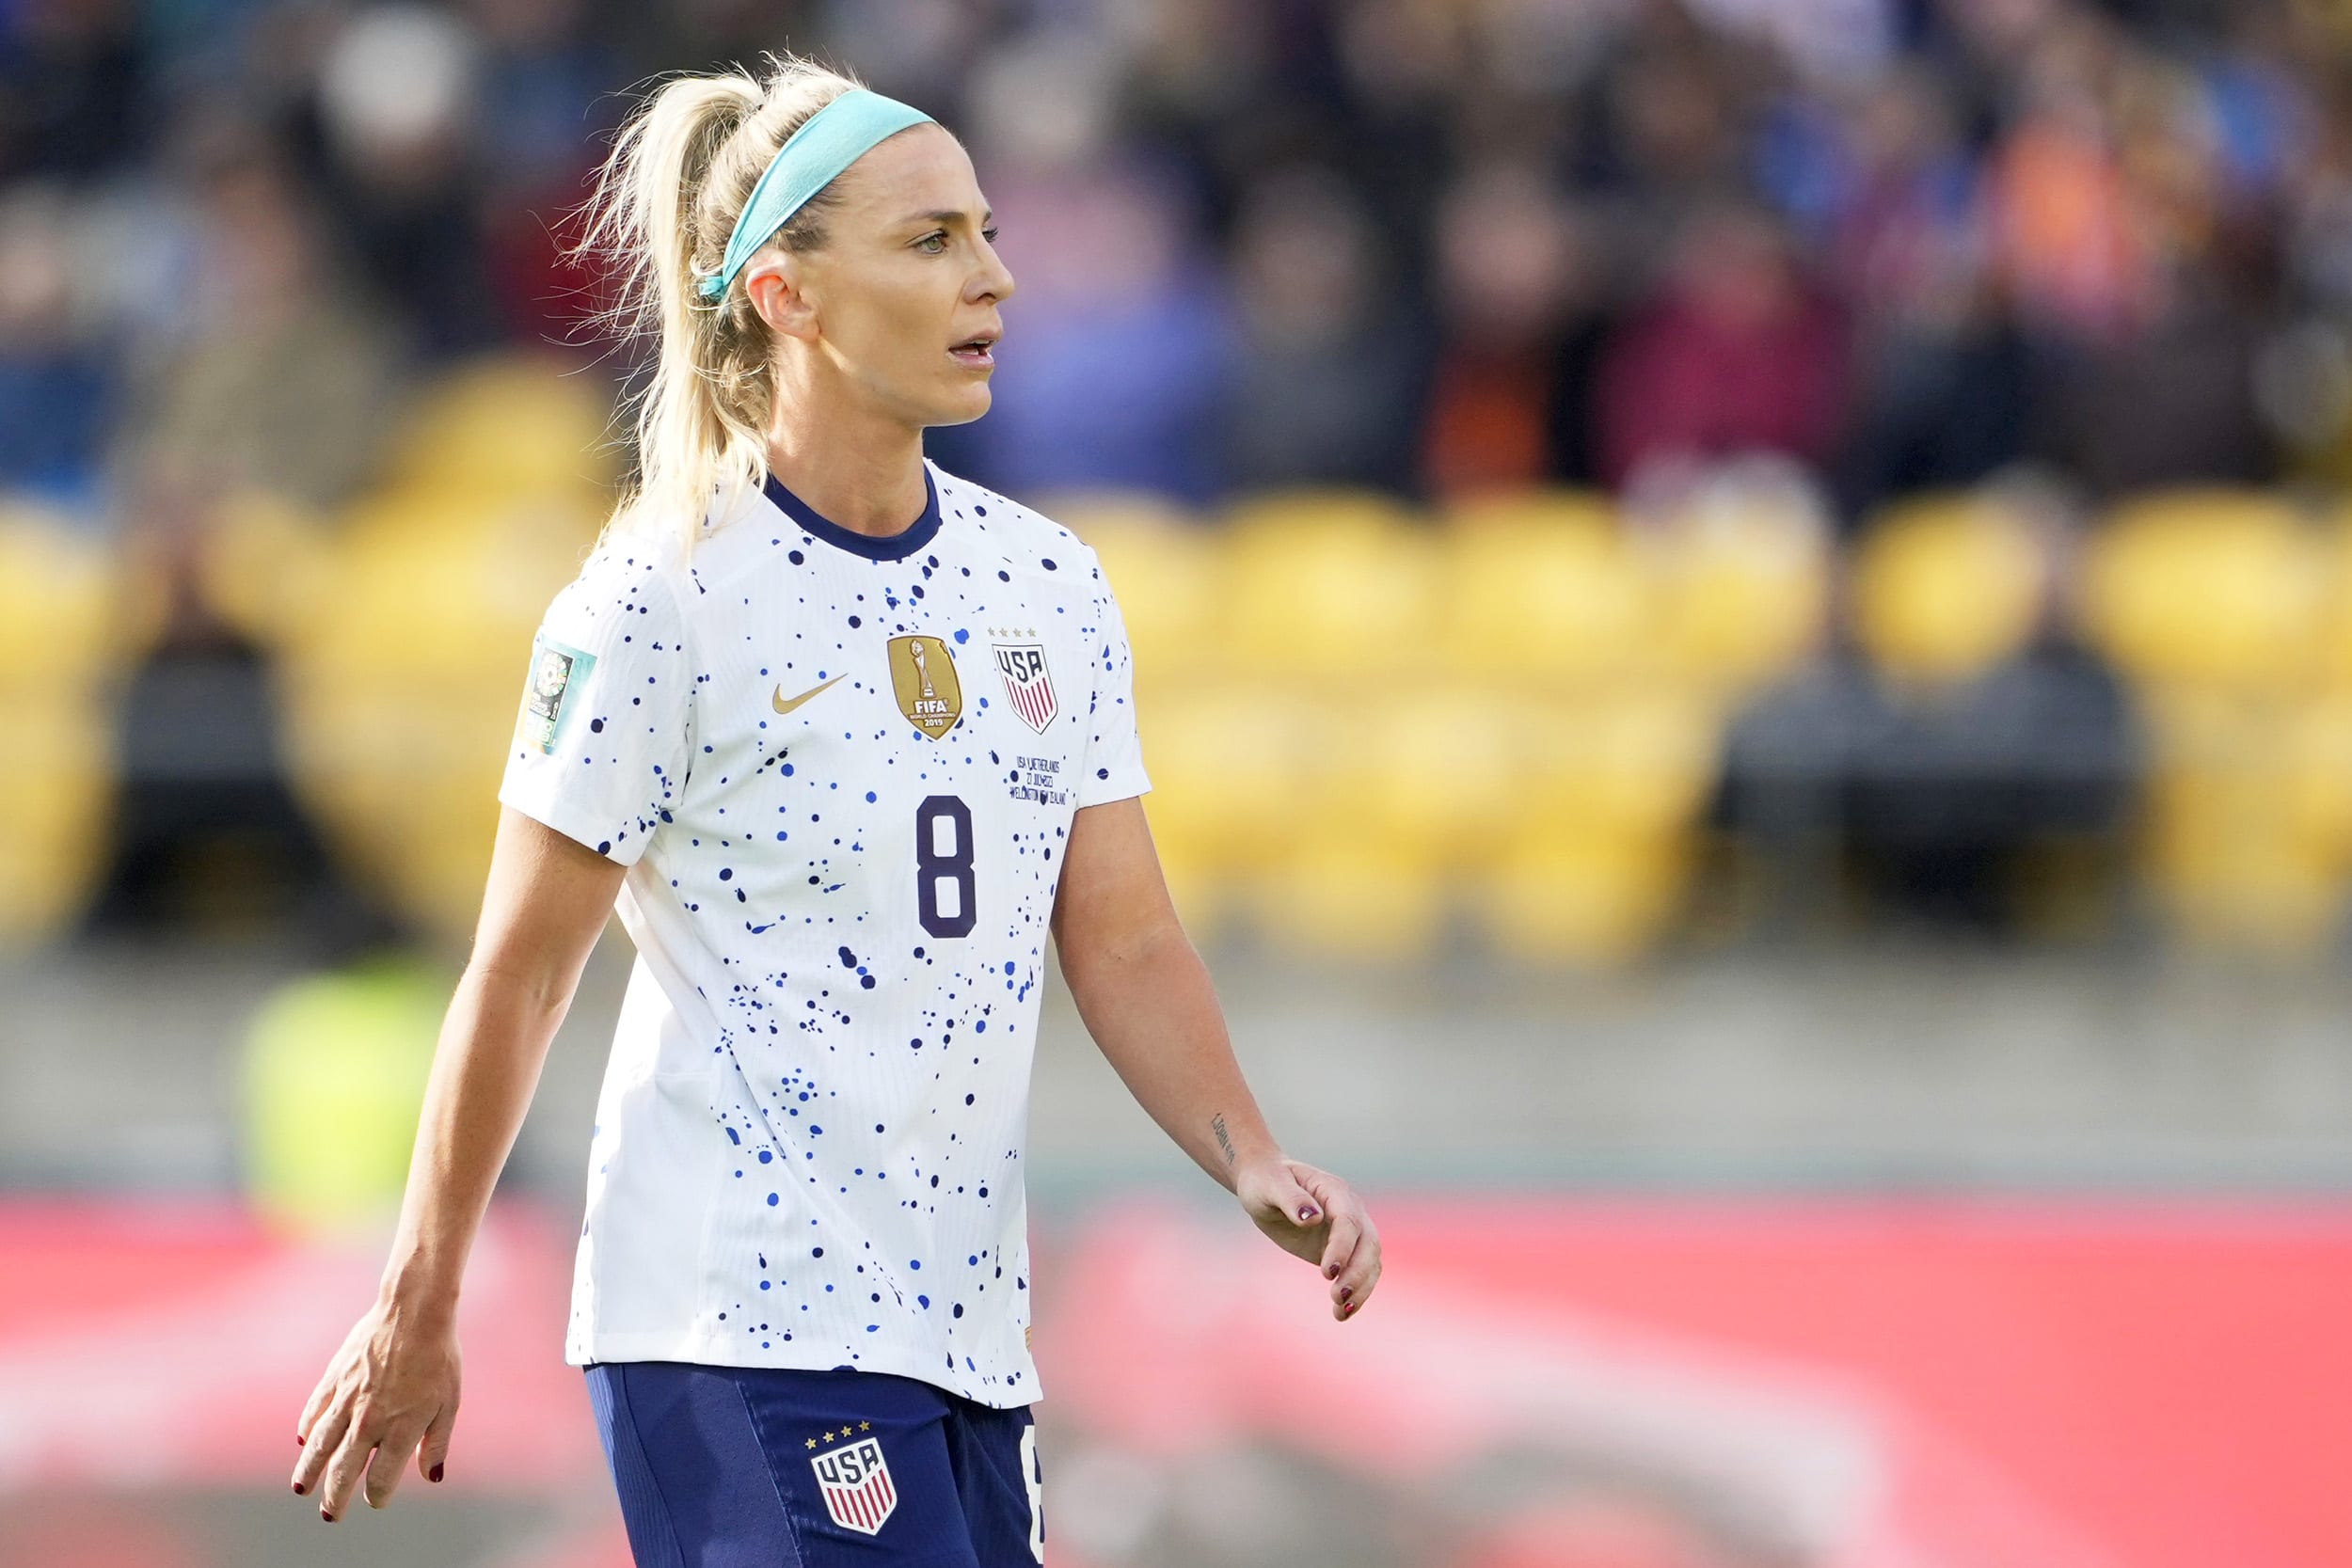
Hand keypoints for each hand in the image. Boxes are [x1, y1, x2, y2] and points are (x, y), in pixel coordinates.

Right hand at [292, 1296, 461, 1521]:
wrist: (414, 1311)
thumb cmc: (439, 1357)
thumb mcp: (449, 1402)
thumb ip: (437, 1443)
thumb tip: (432, 1477)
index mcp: (400, 1429)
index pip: (380, 1479)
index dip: (377, 1496)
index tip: (375, 1500)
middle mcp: (369, 1420)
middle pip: (344, 1470)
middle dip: (335, 1496)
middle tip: (330, 1514)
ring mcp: (347, 1400)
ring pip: (320, 1445)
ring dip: (310, 1470)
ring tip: (301, 1489)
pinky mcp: (334, 1379)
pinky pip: (315, 1411)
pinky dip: (308, 1428)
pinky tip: (304, 1441)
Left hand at [1235, 1157, 1381, 1321]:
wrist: (1265, 1186)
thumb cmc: (1265, 1182)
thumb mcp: (1270, 1186)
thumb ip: (1291, 1199)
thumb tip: (1312, 1218)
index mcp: (1334, 1191)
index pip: (1348, 1222)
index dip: (1342, 1248)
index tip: (1326, 1272)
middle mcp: (1350, 1210)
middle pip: (1368, 1243)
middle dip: (1357, 1272)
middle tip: (1337, 1297)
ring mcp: (1350, 1231)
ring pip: (1371, 1261)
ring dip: (1362, 1288)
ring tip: (1341, 1312)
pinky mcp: (1343, 1250)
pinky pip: (1360, 1272)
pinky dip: (1356, 1293)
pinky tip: (1340, 1313)